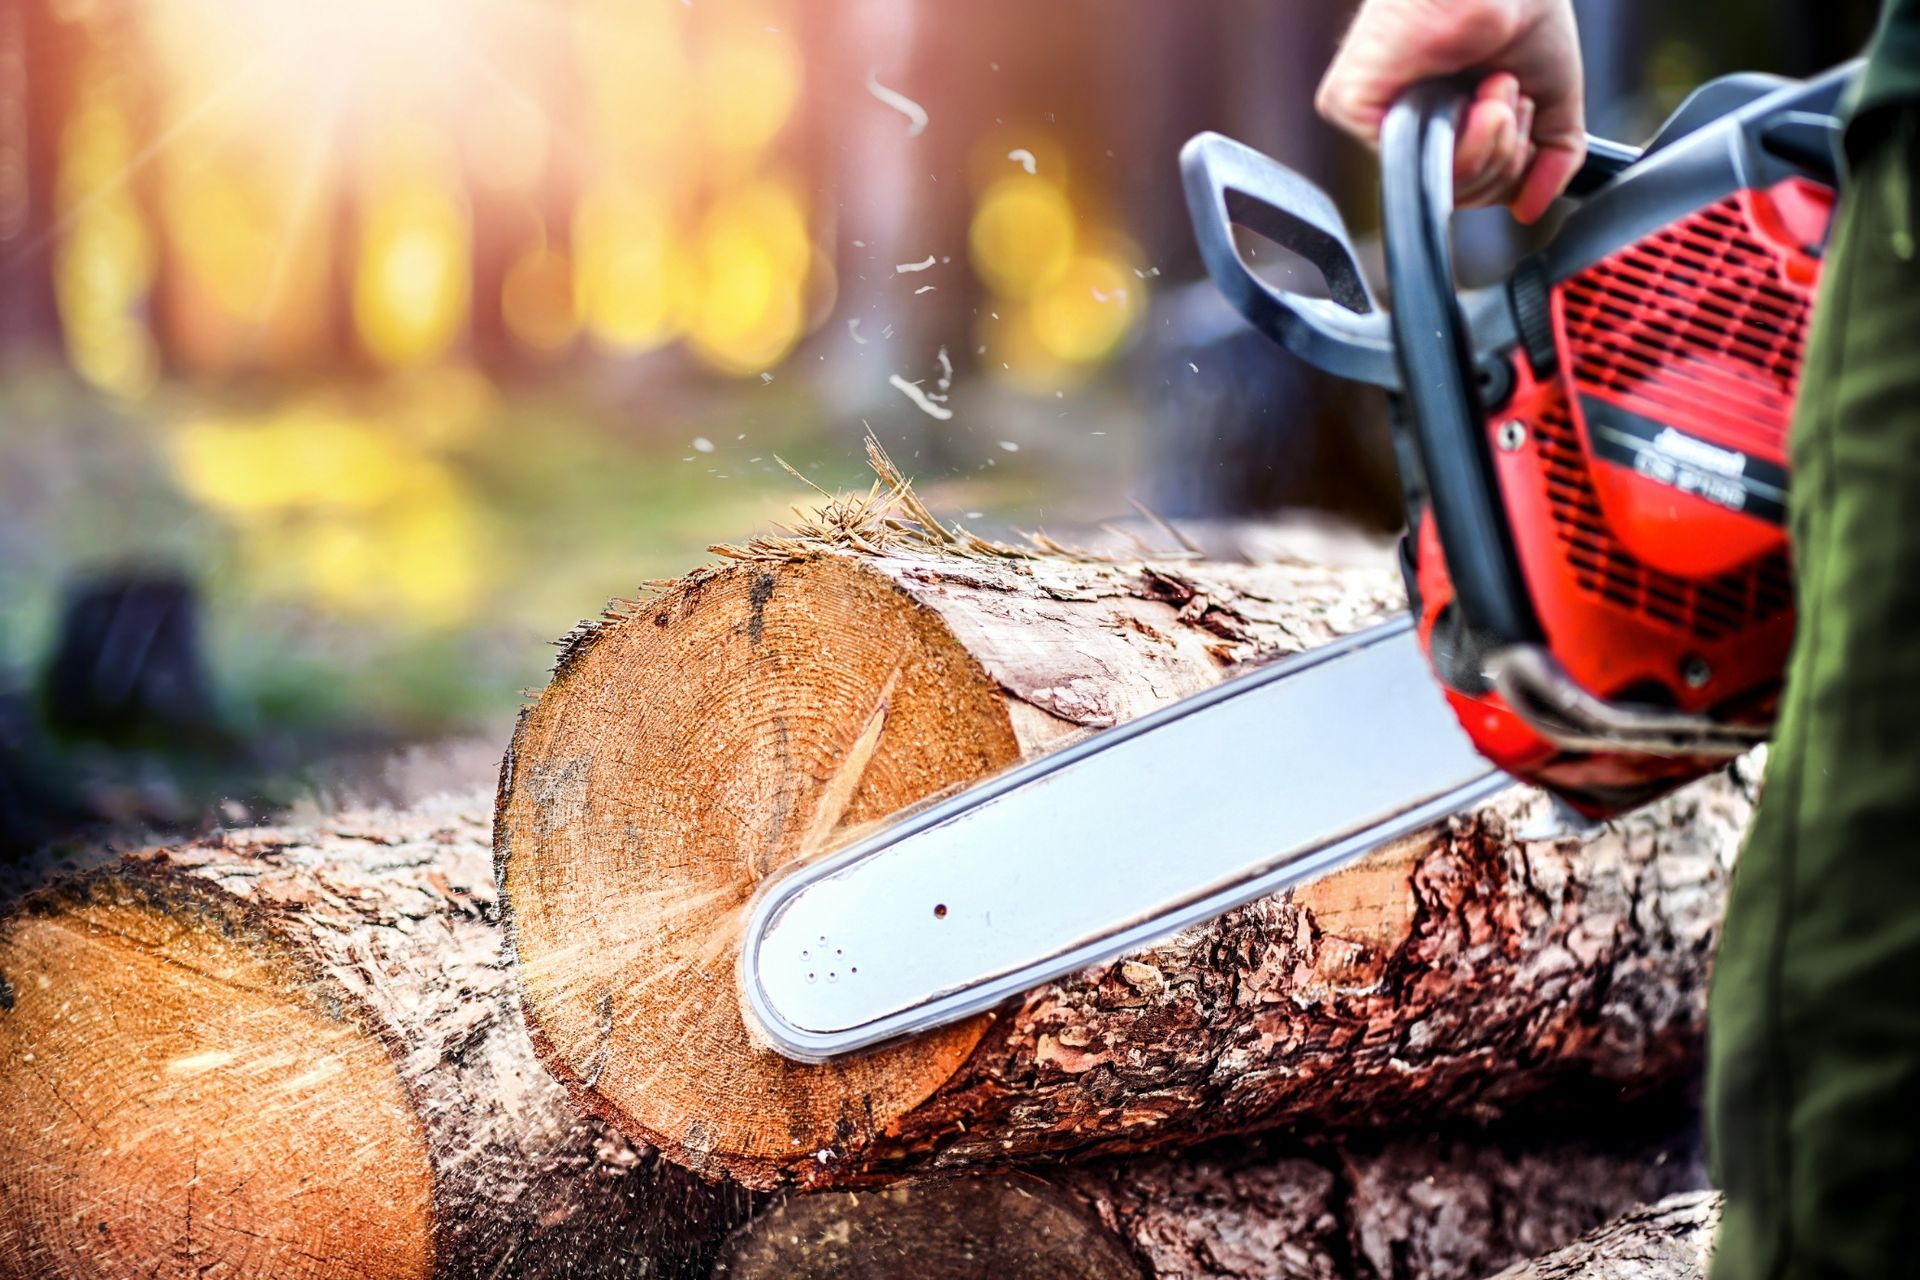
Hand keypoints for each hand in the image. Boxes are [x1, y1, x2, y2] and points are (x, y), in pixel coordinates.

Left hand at [1315, 0, 1585, 222]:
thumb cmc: (1520, 6)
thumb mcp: (1552, 95)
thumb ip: (1552, 159)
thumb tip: (1530, 210)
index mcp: (1444, 118)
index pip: (1472, 186)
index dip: (1511, 166)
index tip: (1525, 111)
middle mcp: (1408, 120)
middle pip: (1460, 194)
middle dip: (1505, 154)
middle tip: (1510, 96)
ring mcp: (1378, 116)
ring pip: (1440, 187)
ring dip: (1492, 145)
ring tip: (1497, 89)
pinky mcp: (1350, 105)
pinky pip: (1413, 167)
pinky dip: (1464, 144)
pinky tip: (1477, 98)